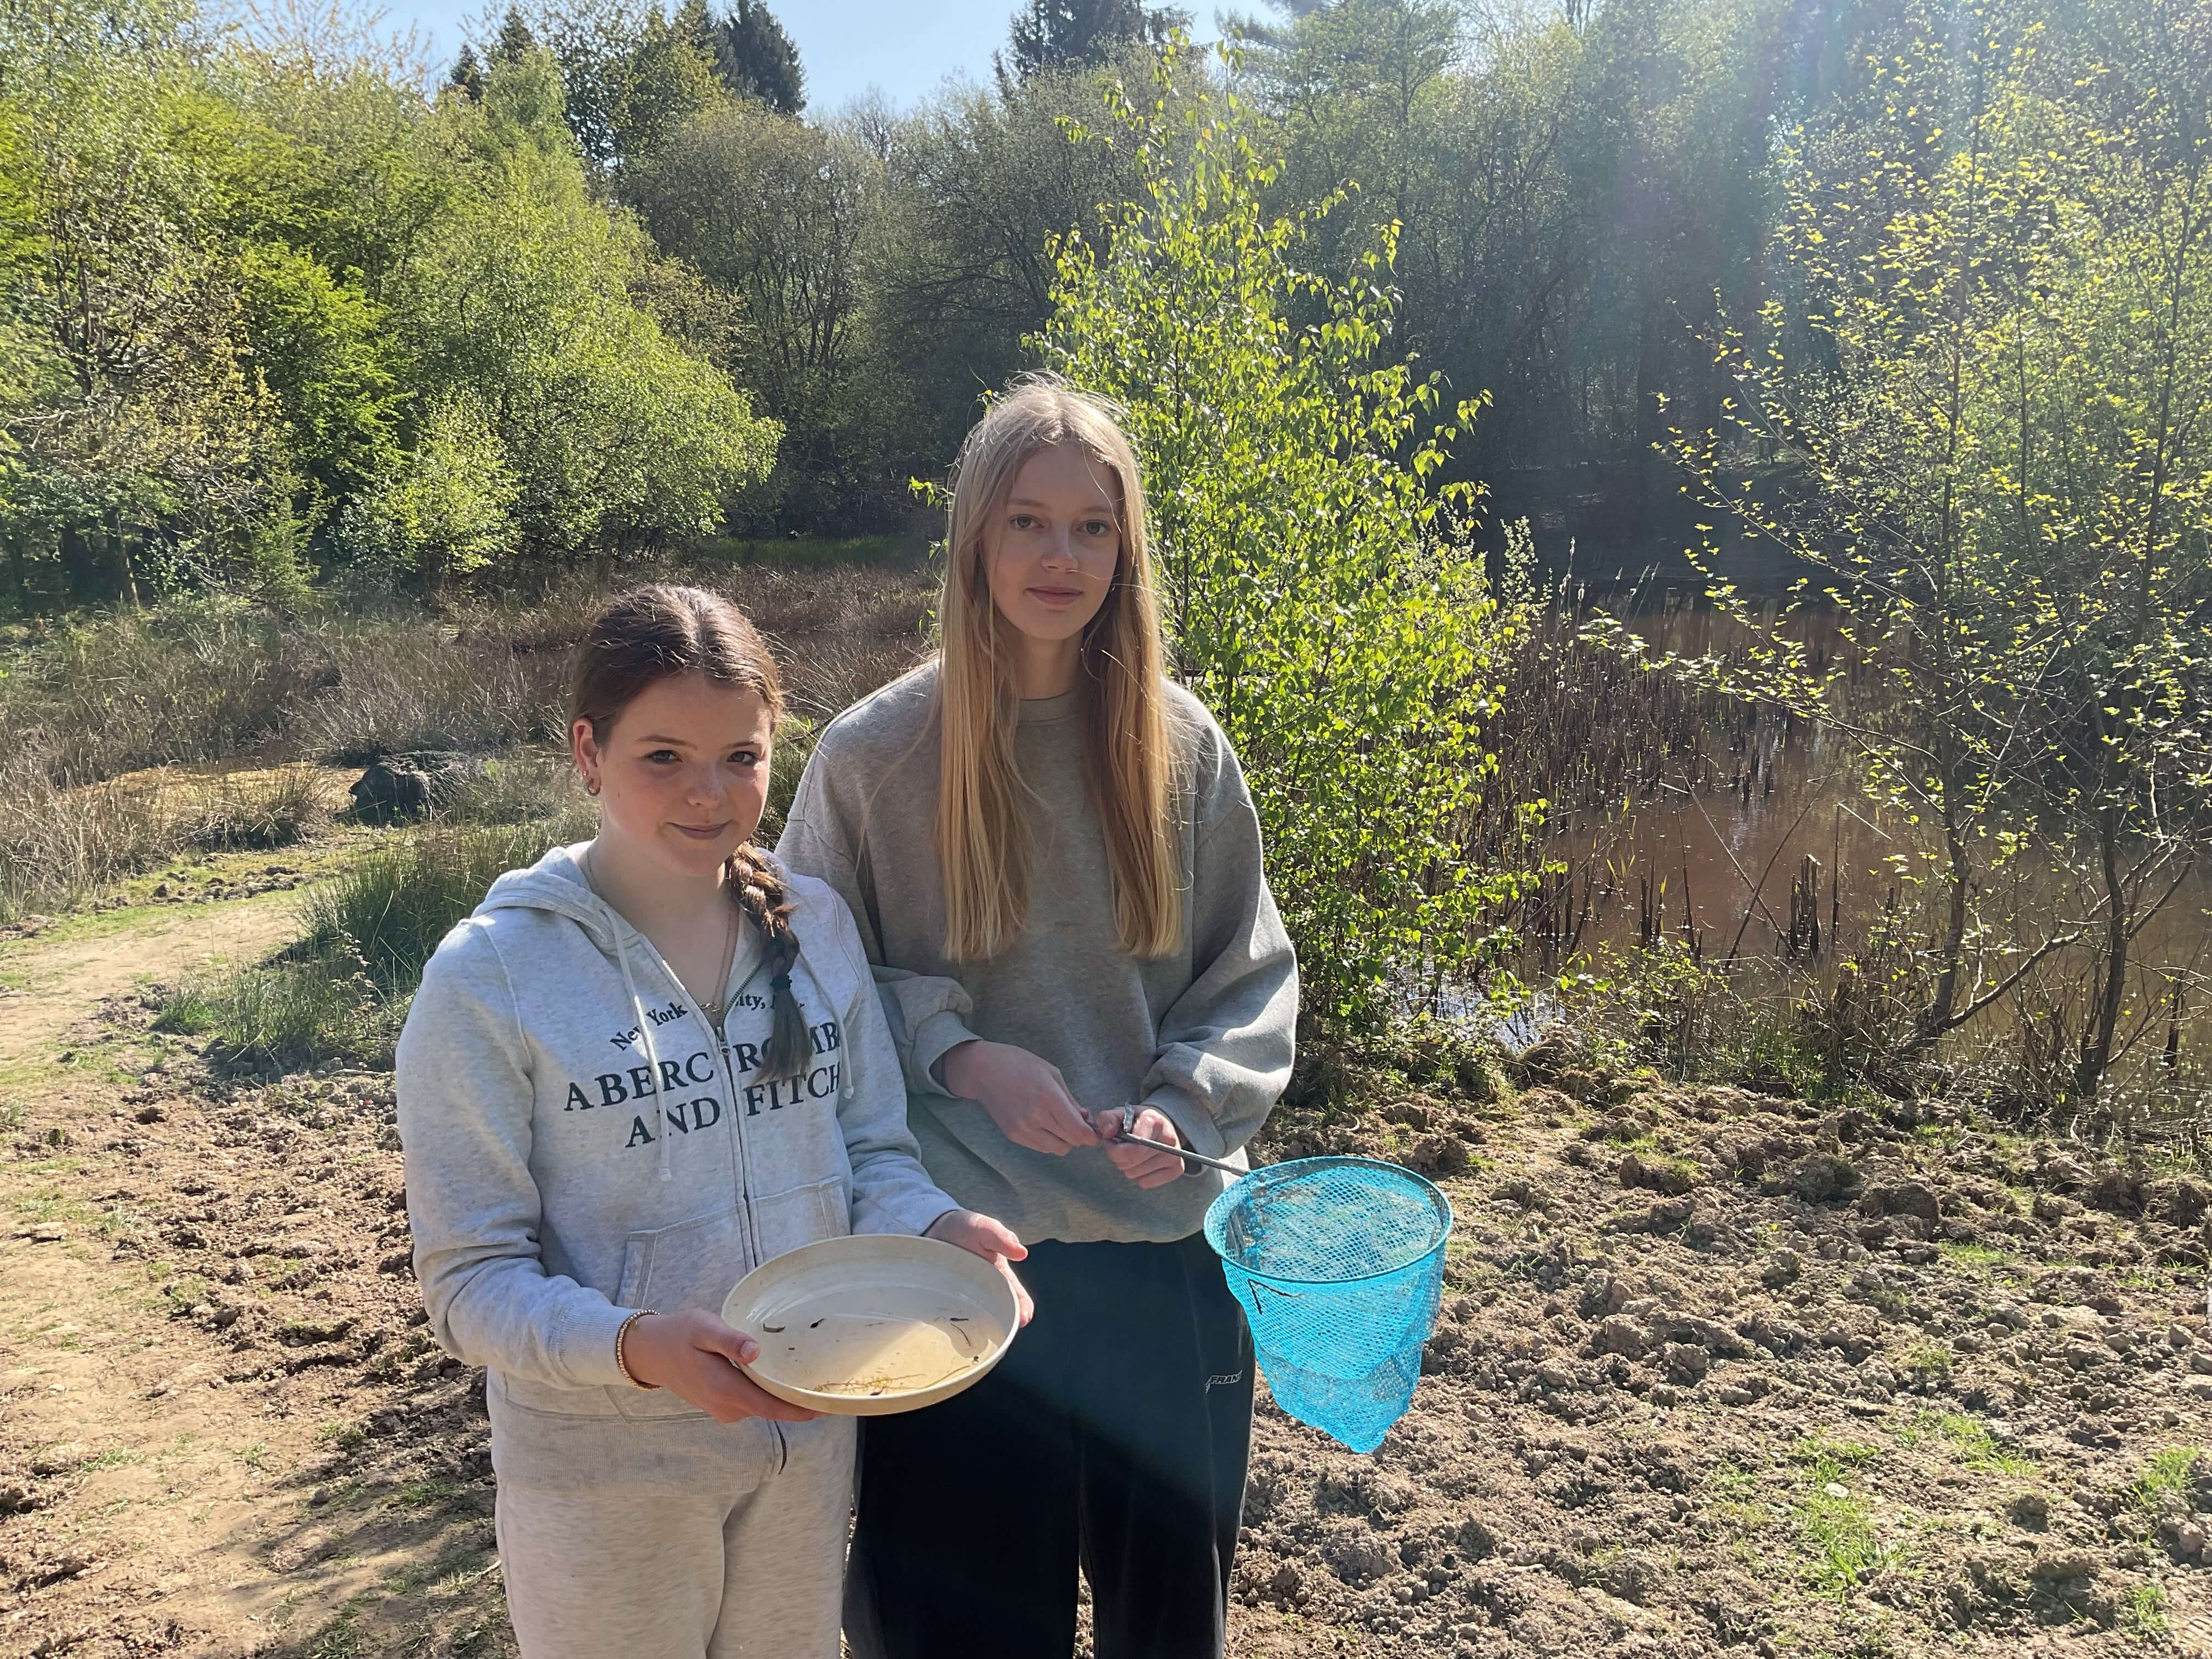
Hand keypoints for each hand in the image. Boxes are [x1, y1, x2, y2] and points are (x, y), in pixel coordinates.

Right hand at [620, 1310, 823, 1423]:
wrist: (651, 1351)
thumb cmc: (679, 1334)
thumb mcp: (704, 1329)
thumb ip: (730, 1341)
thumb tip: (755, 1352)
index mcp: (725, 1390)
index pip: (772, 1406)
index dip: (801, 1409)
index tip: (827, 1406)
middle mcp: (727, 1406)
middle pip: (772, 1408)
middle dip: (799, 1402)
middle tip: (830, 1388)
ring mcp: (724, 1409)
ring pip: (763, 1406)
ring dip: (785, 1398)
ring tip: (813, 1381)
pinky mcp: (721, 1405)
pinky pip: (753, 1403)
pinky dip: (769, 1395)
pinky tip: (782, 1379)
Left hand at [926, 1208, 1034, 1325]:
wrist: (936, 1227)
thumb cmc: (966, 1228)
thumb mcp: (985, 1228)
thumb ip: (1002, 1238)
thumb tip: (1021, 1253)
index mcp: (1000, 1275)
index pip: (1018, 1296)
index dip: (1023, 1309)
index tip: (1023, 1319)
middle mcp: (985, 1290)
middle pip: (999, 1313)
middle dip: (1001, 1325)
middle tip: (1000, 1333)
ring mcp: (965, 1297)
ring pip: (975, 1319)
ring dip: (977, 1327)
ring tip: (974, 1336)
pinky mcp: (946, 1300)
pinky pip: (952, 1316)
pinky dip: (952, 1325)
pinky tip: (948, 1329)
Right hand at [940, 1040, 1099, 1156]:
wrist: (984, 1070)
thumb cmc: (1020, 1065)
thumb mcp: (1052, 1073)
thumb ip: (1070, 1099)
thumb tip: (1085, 1118)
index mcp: (1048, 1097)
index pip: (1077, 1131)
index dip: (1091, 1136)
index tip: (1095, 1133)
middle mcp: (1035, 1116)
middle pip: (1070, 1142)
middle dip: (1080, 1136)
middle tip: (1080, 1124)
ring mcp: (1022, 1128)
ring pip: (1056, 1149)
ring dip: (1065, 1140)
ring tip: (1061, 1124)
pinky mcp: (1013, 1135)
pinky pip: (1041, 1148)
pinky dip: (1049, 1141)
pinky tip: (1045, 1125)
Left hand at [1095, 1106, 1189, 1189]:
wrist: (1162, 1125)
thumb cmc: (1138, 1121)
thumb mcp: (1120, 1114)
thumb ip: (1108, 1119)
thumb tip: (1107, 1133)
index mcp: (1154, 1123)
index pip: (1131, 1150)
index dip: (1113, 1150)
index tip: (1109, 1142)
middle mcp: (1168, 1139)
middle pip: (1131, 1163)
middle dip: (1119, 1158)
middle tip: (1122, 1147)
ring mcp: (1175, 1155)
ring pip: (1135, 1175)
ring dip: (1128, 1166)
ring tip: (1134, 1153)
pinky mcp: (1177, 1169)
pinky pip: (1144, 1183)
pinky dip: (1138, 1176)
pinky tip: (1143, 1162)